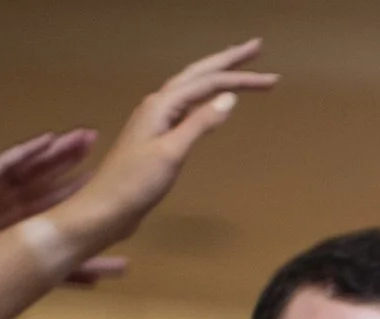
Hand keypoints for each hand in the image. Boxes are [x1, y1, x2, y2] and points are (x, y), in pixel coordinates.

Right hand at [0, 131, 126, 285]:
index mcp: (21, 230)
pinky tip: (48, 140)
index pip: (61, 213)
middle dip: (81, 172)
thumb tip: (101, 282)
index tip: (123, 194)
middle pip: (52, 186)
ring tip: (88, 138)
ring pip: (33, 170)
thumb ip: (57, 275)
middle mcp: (11, 210)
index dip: (89, 201)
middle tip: (118, 159)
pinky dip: (26, 152)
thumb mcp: (21, 275)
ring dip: (60, 154)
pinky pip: (3, 164)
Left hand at [52, 41, 277, 256]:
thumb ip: (199, 123)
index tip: (273, 80)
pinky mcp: (159, 136)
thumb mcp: (171, 153)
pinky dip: (205, 96)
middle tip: (256, 48)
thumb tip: (230, 98)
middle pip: (198, 74)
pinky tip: (211, 101)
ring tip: (238, 66)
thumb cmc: (136, 183)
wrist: (106, 208)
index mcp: (161, 105)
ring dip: (216, 74)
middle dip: (228, 61)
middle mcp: (158, 105)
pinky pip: (187, 105)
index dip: (240, 78)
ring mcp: (157, 120)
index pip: (208, 83)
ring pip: (192, 87)